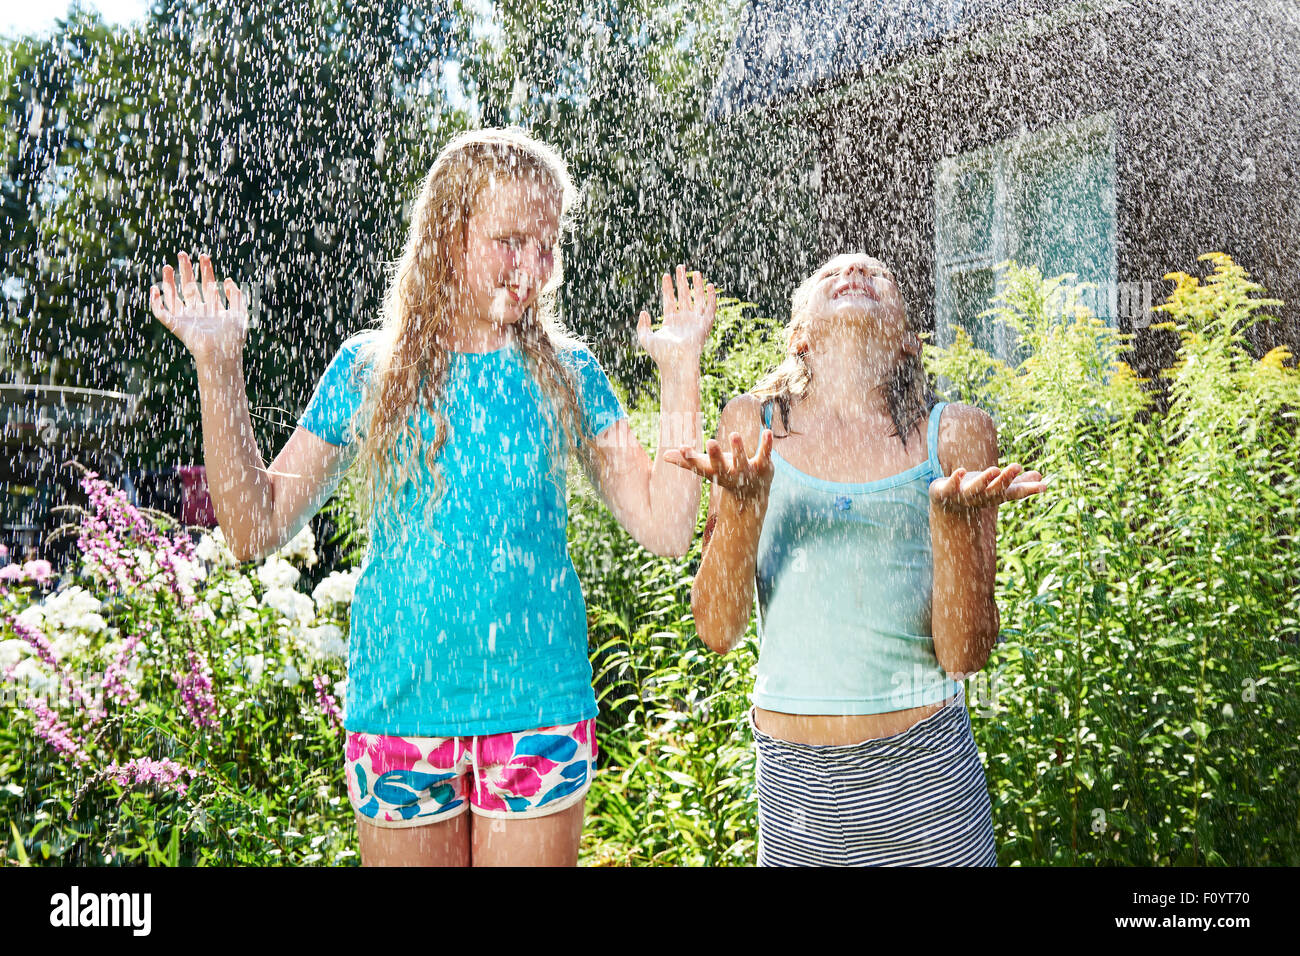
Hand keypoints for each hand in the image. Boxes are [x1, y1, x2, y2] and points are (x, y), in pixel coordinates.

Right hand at [149, 251, 248, 364]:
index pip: (208, 286)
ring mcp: (186, 318)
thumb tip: (227, 280)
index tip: (204, 256)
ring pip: (174, 296)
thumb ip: (236, 296)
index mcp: (213, 310)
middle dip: (186, 270)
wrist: (221, 353)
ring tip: (167, 266)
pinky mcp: (175, 325)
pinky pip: (161, 312)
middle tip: (183, 254)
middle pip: (190, 287)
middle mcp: (198, 313)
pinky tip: (155, 288)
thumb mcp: (240, 313)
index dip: (206, 271)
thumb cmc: (232, 338)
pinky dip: (155, 301)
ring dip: (169, 281)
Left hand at [636, 263, 715, 369]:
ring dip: (696, 286)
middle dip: (682, 282)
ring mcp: (694, 322)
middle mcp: (683, 320)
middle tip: (680, 267)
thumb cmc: (661, 354)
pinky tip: (710, 286)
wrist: (676, 363)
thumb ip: (642, 326)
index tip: (665, 275)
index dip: (667, 288)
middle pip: (683, 296)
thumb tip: (643, 311)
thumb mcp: (645, 338)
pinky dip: (711, 298)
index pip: (669, 301)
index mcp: (670, 322)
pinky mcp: (704, 326)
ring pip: (697, 300)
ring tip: (695, 272)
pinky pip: (710, 309)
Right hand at [664, 429, 773, 503]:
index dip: (690, 458)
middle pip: (720, 466)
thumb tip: (663, 456)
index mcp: (713, 473)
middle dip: (716, 455)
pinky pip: (764, 455)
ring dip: (738, 449)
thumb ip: (686, 461)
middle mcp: (729, 474)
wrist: (751, 494)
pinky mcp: (763, 466)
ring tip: (734, 434)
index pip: (699, 466)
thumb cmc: (724, 474)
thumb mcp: (706, 468)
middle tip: (710, 442)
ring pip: (742, 461)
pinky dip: (766, 444)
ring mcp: (746, 472)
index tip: (682, 448)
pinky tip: (766, 431)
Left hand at [929, 463, 1048, 513]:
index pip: (1014, 493)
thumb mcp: (996, 486)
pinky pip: (950, 487)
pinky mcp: (946, 492)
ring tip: (994, 469)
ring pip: (976, 489)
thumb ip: (1016, 482)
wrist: (945, 504)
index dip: (1028, 490)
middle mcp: (981, 498)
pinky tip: (961, 470)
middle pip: (995, 490)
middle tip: (1017, 466)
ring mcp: (963, 496)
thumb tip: (1039, 475)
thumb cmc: (975, 491)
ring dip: (984, 480)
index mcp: (995, 496)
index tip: (1043, 486)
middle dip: (1005, 479)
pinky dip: (955, 479)